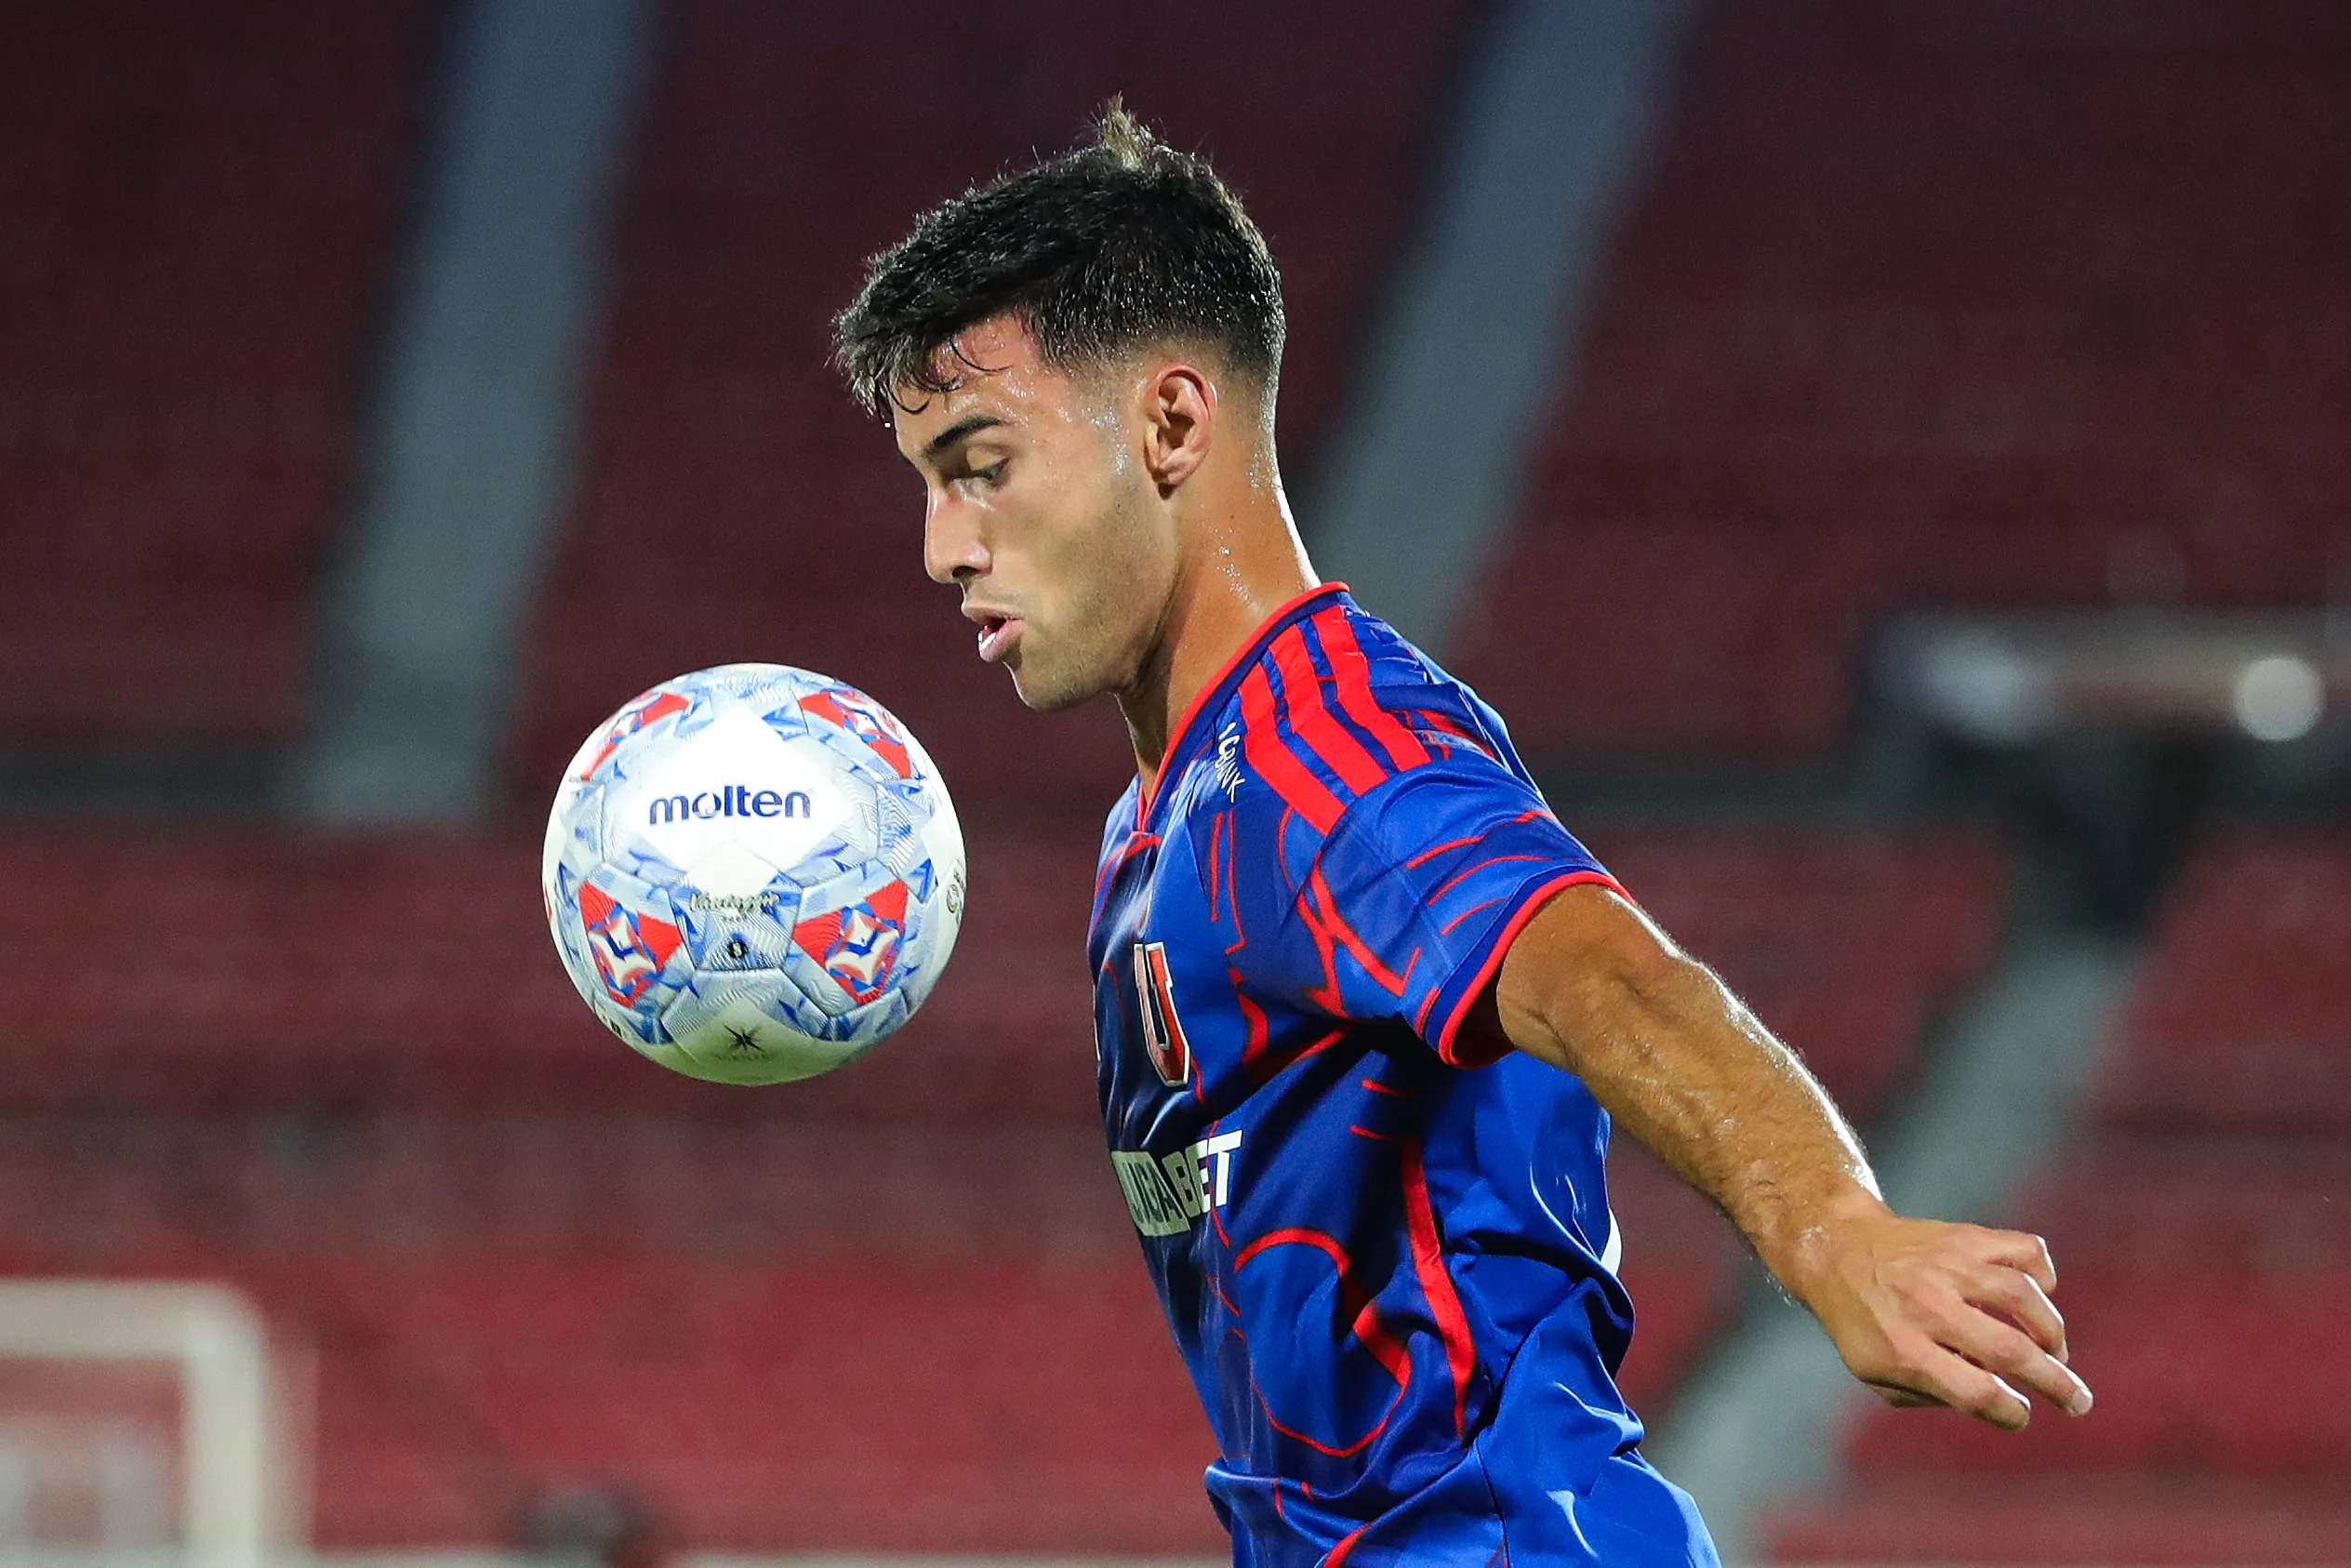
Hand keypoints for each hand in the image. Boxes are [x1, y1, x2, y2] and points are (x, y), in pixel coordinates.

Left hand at [1787, 1195, 2093, 1430]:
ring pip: (2023, 1297)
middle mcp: (1927, 1306)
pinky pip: (2024, 1251)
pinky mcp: (1964, 1236)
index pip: (1975, 1392)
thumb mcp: (1876, 1373)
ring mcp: (1947, 1265)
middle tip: (2079, 1402)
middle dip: (2056, 1383)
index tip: (2021, 1414)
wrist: (1834, 1249)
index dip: (2010, 1412)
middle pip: (2009, 1350)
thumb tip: (1998, 1398)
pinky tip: (2040, 1295)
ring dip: (2053, 1333)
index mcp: (1903, 1349)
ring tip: (2055, 1353)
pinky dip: (2045, 1275)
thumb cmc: (1861, 1323)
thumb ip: (1933, 1394)